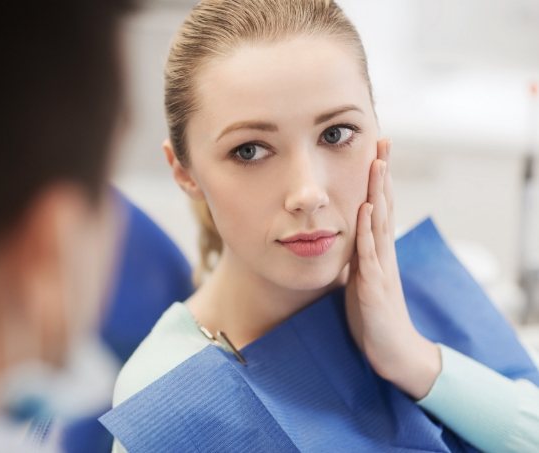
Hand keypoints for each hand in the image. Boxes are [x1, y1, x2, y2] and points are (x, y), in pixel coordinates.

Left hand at [345, 139, 440, 399]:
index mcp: (377, 252)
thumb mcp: (361, 281)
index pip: (378, 208)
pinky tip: (364, 210)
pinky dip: (366, 231)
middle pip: (383, 206)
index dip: (377, 181)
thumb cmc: (373, 316)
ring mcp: (381, 268)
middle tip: (382, 141)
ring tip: (376, 163)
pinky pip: (369, 254)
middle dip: (381, 174)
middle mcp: (382, 254)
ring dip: (377, 192)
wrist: (392, 351)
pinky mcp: (374, 286)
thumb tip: (342, 241)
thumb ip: (356, 259)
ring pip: (379, 223)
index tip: (376, 151)